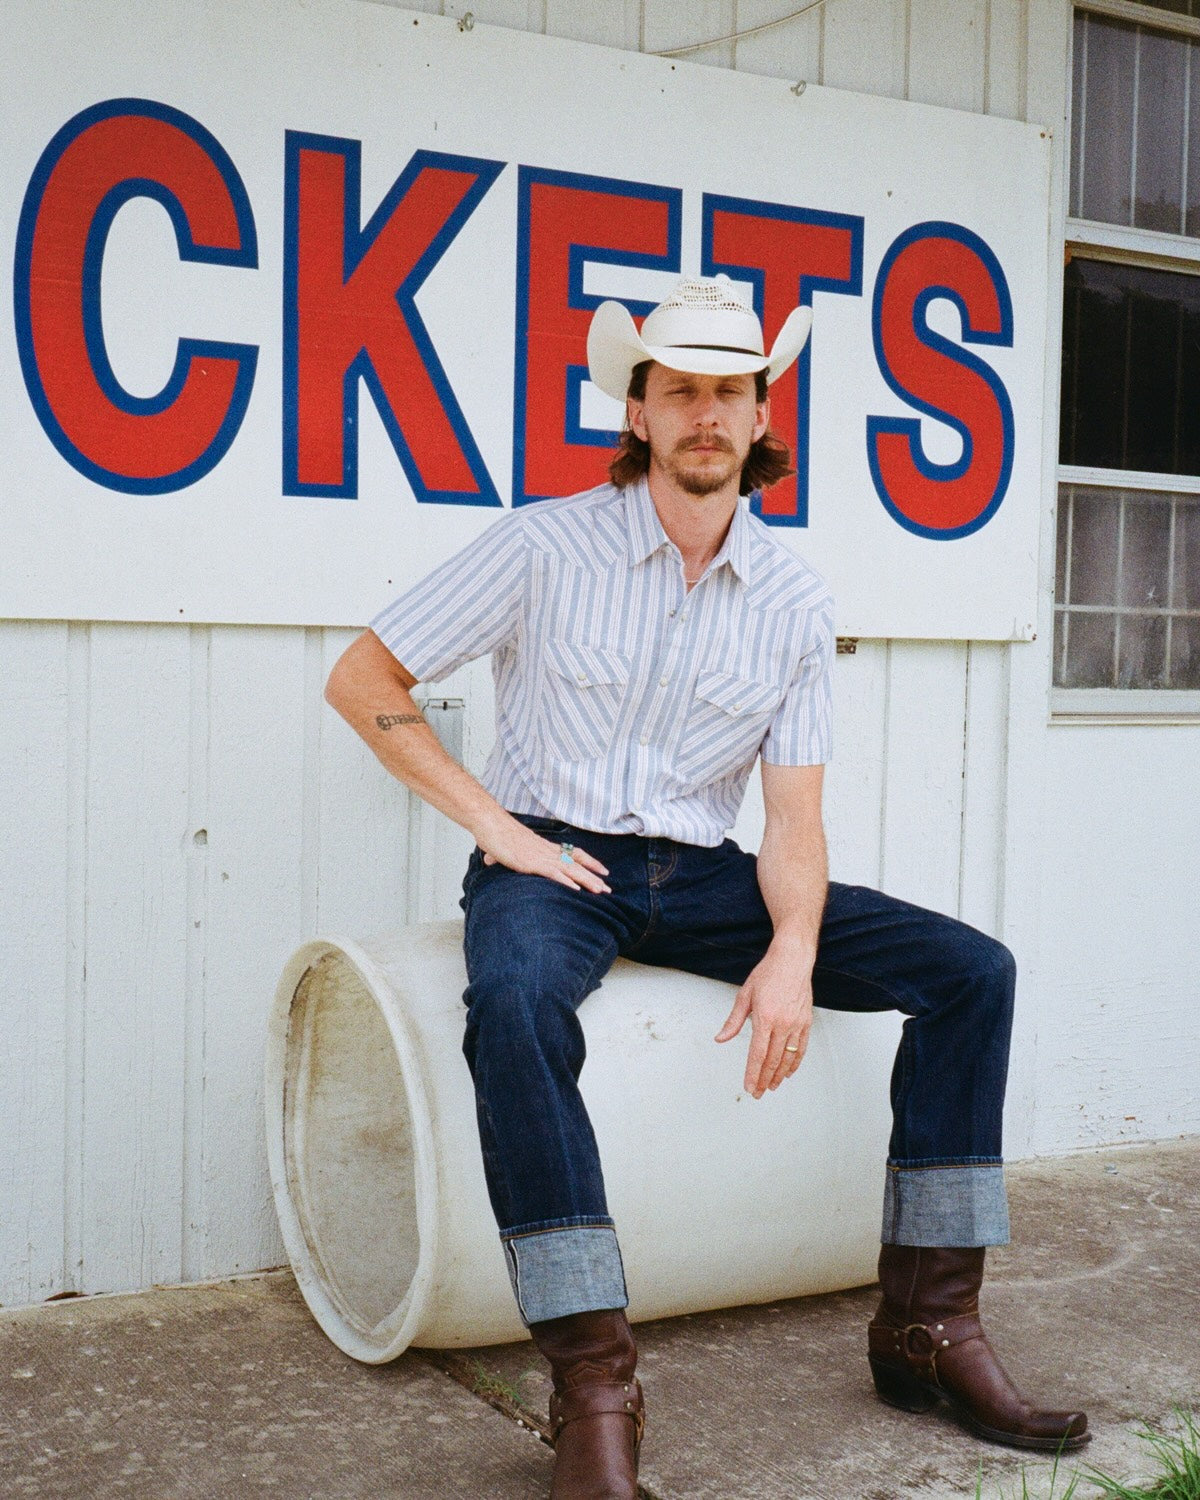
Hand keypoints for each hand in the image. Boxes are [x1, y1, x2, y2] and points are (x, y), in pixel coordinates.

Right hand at [479, 818, 610, 894]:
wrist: (489, 823)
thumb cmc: (496, 834)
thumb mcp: (505, 847)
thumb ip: (501, 855)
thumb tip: (489, 861)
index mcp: (545, 847)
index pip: (574, 853)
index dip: (590, 862)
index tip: (604, 871)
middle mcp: (547, 851)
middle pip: (577, 864)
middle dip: (594, 877)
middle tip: (608, 889)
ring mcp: (540, 856)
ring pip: (570, 869)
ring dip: (586, 881)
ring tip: (600, 891)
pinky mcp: (531, 863)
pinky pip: (553, 873)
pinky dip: (566, 881)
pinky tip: (576, 889)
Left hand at [714, 951, 812, 1097]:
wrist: (792, 961)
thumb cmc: (767, 975)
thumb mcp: (745, 995)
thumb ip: (733, 1021)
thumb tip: (721, 1038)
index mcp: (765, 1018)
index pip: (757, 1054)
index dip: (753, 1074)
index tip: (749, 1087)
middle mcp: (782, 1024)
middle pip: (773, 1060)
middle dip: (764, 1080)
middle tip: (758, 1093)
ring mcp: (796, 1024)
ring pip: (788, 1058)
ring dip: (779, 1075)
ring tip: (772, 1086)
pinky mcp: (806, 1022)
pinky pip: (801, 1048)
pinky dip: (795, 1063)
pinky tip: (788, 1072)